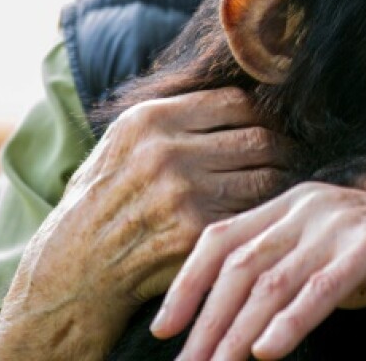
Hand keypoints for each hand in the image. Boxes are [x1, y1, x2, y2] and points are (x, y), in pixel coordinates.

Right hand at [0, 88, 290, 359]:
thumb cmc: (103, 200)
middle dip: (278, 147)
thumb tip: (238, 99)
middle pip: (256, 136)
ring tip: (283, 181)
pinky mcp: (197, 232)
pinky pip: (254, 212)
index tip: (266, 127)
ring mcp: (183, 193)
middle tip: (289, 156)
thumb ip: (173, 118)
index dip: (259, 115)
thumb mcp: (123, 142)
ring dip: (279, 179)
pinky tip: (266, 212)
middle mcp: (167, 151)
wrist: (76, 266)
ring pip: (264, 174)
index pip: (234, 102)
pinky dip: (266, 211)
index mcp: (149, 120)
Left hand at [151, 182, 365, 360]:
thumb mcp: (330, 261)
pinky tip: (270, 351)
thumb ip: (289, 275)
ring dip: (239, 331)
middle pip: (240, 262)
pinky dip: (293, 320)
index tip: (163, 327)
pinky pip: (324, 285)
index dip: (187, 282)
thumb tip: (235, 325)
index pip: (222, 237)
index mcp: (292, 202)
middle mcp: (310, 203)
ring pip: (275, 278)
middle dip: (208, 321)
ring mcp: (342, 219)